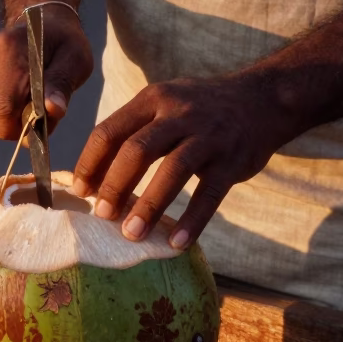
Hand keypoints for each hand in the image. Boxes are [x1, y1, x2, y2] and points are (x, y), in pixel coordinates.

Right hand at [0, 7, 94, 139]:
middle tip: (45, 105)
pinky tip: (19, 92)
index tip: (45, 121)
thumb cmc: (62, 42)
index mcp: (8, 49)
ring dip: (15, 115)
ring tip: (33, 94)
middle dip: (22, 120)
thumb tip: (53, 110)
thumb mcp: (75, 59)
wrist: (41, 23)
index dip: (24, 126)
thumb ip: (62, 85)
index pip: (5, 106)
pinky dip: (6, 109)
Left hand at [70, 74, 298, 248]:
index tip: (79, 191)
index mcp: (153, 100)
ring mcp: (208, 135)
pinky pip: (210, 194)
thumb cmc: (201, 109)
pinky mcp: (233, 159)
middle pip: (137, 150)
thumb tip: (94, 176)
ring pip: (172, 171)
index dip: (90, 163)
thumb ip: (134, 130)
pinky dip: (192, 220)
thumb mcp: (165, 103)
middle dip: (114, 186)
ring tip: (131, 234)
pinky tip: (176, 242)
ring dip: (148, 206)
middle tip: (101, 215)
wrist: (263, 99)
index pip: (110, 131)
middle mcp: (179, 113)